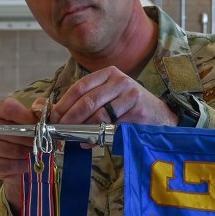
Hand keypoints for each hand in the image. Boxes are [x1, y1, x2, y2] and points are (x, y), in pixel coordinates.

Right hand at [0, 97, 37, 215]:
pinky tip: (30, 163)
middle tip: (45, 143)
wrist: (18, 152)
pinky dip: (23, 165)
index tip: (40, 125)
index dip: (27, 117)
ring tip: (40, 153)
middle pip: (14, 132)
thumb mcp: (36, 115)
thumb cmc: (27, 130)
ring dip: (31, 153)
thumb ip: (41, 109)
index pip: (9, 109)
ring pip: (14, 150)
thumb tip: (44, 111)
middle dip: (34, 139)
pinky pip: (9, 165)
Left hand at [49, 66, 178, 126]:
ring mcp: (130, 96)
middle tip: (60, 129)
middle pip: (88, 100)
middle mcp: (120, 81)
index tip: (54, 116)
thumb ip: (88, 99)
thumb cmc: (129, 105)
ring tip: (73, 136)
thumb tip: (57, 113)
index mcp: (109, 73)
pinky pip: (111, 128)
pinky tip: (88, 143)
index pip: (80, 86)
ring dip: (82, 129)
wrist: (160, 114)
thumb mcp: (110, 94)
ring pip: (98, 115)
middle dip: (70, 117)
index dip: (64, 103)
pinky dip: (96, 138)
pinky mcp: (136, 112)